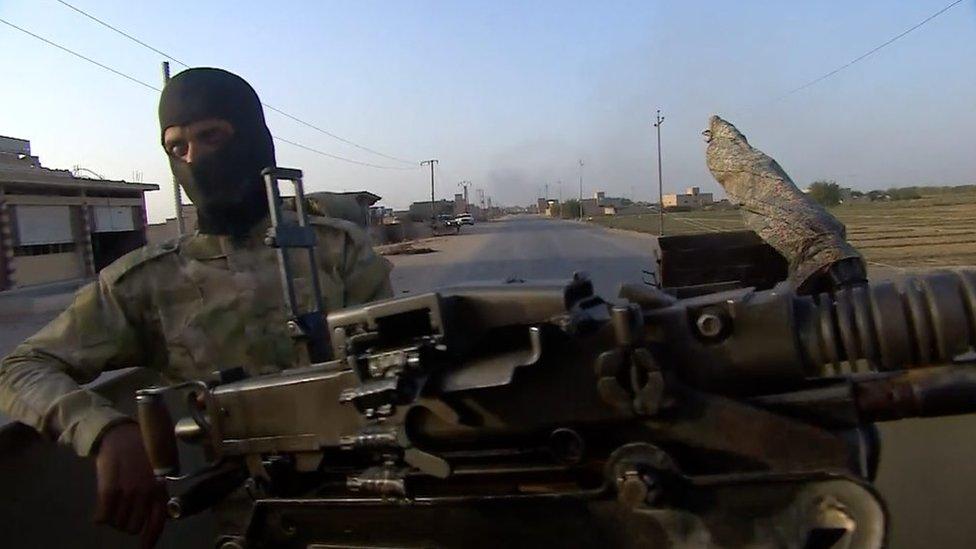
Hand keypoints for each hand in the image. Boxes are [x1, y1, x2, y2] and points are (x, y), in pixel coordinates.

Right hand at [94, 421, 167, 547]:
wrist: (119, 434)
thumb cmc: (140, 451)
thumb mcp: (157, 471)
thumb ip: (157, 491)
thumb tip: (155, 516)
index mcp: (159, 488)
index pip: (157, 522)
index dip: (149, 538)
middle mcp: (146, 493)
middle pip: (133, 527)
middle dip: (126, 524)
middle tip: (122, 513)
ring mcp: (128, 492)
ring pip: (117, 523)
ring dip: (114, 520)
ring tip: (113, 507)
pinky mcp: (109, 490)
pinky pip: (103, 516)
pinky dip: (100, 517)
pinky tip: (100, 512)